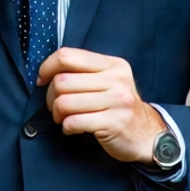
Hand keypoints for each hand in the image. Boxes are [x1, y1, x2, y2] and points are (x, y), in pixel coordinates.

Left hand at [37, 47, 167, 164]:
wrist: (147, 134)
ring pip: (65, 102)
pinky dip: (66, 127)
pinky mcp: (113, 123)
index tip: (42, 80)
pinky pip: (74, 122)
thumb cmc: (119, 106)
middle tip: (55, 106)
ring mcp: (116, 101)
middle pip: (62, 81)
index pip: (68, 55)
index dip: (47, 67)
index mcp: (112, 64)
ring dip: (57, 114)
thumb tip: (48, 70)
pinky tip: (71, 128)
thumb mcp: (110, 80)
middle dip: (50, 96)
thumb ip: (85, 71)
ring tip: (63, 118)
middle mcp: (116, 79)